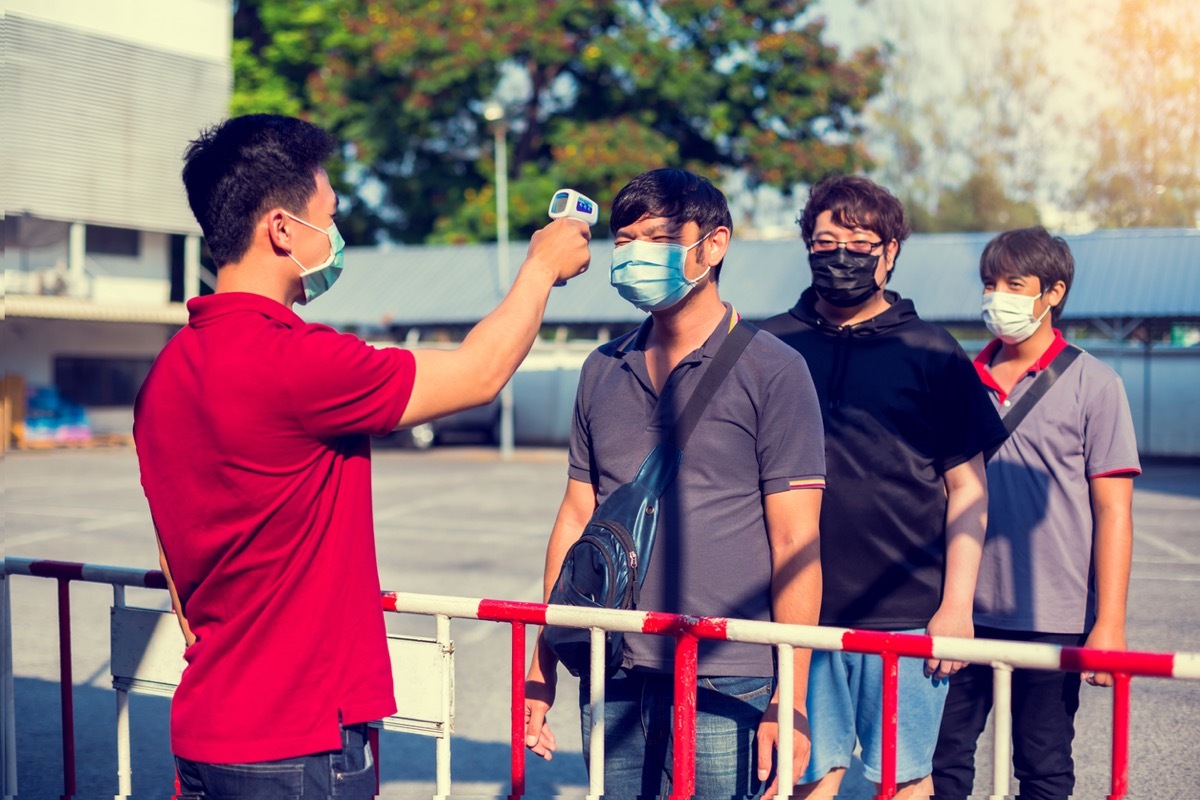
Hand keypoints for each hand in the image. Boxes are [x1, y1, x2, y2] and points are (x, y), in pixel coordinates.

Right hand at [524, 217, 591, 284]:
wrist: (542, 270)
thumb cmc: (537, 254)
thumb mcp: (540, 235)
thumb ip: (552, 231)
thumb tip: (554, 233)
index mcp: (564, 223)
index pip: (580, 224)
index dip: (580, 231)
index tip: (580, 235)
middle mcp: (575, 231)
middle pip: (585, 235)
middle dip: (583, 241)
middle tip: (577, 249)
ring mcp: (582, 244)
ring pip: (585, 249)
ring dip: (579, 255)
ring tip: (565, 262)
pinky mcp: (586, 256)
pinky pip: (585, 262)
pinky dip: (579, 266)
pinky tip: (568, 268)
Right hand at [524, 642, 558, 760]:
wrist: (545, 669)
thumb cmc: (541, 687)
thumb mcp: (540, 708)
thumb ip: (535, 726)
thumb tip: (530, 744)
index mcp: (519, 714)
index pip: (524, 735)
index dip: (534, 747)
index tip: (544, 754)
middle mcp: (522, 714)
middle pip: (530, 734)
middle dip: (540, 746)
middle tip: (549, 756)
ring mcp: (529, 711)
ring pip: (536, 729)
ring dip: (544, 739)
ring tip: (553, 749)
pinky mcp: (536, 707)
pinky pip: (540, 723)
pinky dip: (546, 731)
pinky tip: (552, 739)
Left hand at [756, 703, 811, 798]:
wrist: (790, 700)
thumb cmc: (774, 716)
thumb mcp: (763, 735)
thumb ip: (764, 757)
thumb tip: (763, 777)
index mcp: (793, 750)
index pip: (784, 777)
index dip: (775, 789)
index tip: (766, 797)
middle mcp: (803, 752)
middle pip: (794, 778)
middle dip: (781, 789)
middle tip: (770, 796)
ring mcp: (808, 749)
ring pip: (800, 772)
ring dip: (789, 782)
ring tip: (776, 789)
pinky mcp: (808, 745)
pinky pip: (803, 764)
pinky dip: (795, 773)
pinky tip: (787, 775)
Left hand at [924, 606, 972, 678]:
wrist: (956, 610)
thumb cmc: (940, 619)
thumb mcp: (930, 631)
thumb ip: (928, 644)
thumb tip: (925, 656)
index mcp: (938, 646)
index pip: (932, 665)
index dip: (929, 671)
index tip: (927, 673)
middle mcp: (950, 649)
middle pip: (945, 670)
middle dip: (939, 675)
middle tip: (936, 677)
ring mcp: (960, 648)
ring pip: (956, 668)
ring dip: (950, 672)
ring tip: (945, 673)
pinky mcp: (969, 646)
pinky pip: (965, 661)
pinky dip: (960, 666)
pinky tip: (956, 666)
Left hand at [1082, 623, 1125, 686]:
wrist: (1111, 625)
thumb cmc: (1097, 636)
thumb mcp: (1088, 650)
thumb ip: (1086, 665)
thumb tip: (1082, 678)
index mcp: (1105, 663)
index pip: (1100, 681)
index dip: (1092, 681)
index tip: (1088, 678)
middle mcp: (1115, 664)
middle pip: (1108, 683)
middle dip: (1100, 682)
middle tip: (1093, 676)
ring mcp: (1122, 663)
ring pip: (1115, 679)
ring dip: (1108, 679)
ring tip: (1100, 672)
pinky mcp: (1125, 660)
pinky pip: (1121, 672)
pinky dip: (1114, 673)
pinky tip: (1108, 667)